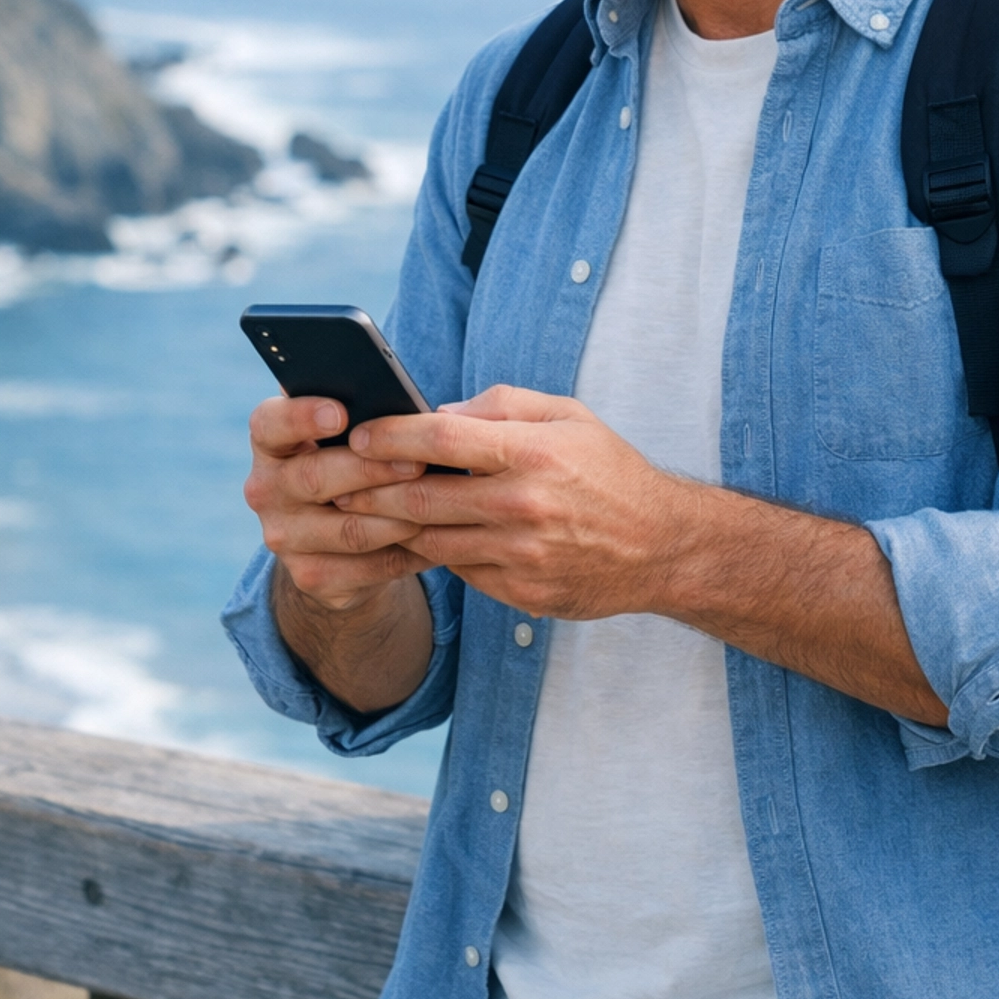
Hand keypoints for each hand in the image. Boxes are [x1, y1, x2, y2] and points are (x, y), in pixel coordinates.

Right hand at [244, 395, 433, 611]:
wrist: (336, 543)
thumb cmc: (349, 464)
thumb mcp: (344, 437)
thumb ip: (356, 414)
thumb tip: (398, 405)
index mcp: (270, 442)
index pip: (269, 423)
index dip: (301, 416)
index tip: (340, 413)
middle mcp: (265, 489)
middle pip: (314, 477)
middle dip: (371, 469)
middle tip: (417, 462)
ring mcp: (284, 537)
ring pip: (348, 529)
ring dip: (398, 516)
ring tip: (438, 502)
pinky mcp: (310, 576)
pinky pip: (367, 567)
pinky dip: (407, 552)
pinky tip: (436, 537)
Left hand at [336, 385, 684, 618]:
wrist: (663, 547)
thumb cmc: (610, 472)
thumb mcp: (568, 416)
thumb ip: (501, 407)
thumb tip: (438, 414)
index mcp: (533, 454)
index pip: (442, 441)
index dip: (391, 436)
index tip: (358, 434)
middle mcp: (524, 507)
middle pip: (422, 499)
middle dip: (369, 489)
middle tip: (334, 481)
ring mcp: (522, 556)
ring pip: (432, 541)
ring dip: (389, 527)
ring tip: (357, 511)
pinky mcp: (522, 592)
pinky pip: (459, 571)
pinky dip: (431, 553)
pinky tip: (410, 538)